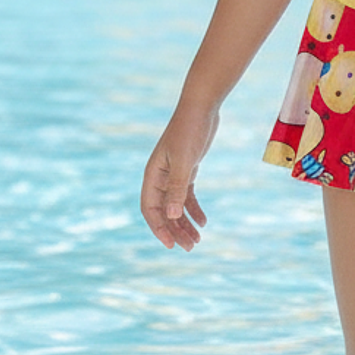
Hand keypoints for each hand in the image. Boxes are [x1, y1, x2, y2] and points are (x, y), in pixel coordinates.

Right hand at [141, 107, 217, 249]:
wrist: (202, 107)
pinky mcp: (187, 169)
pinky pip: (187, 195)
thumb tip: (171, 216)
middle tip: (191, 247)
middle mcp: (160, 177)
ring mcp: (173, 174)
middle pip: (164, 211)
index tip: (171, 245)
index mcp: (153, 175)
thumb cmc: (190, 131)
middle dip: (176, 230)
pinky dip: (194, 209)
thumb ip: (177, 188)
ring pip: (176, 206)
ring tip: (197, 240)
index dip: (159, 229)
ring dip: (185, 223)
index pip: (150, 210)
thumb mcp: (185, 162)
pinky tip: (204, 221)